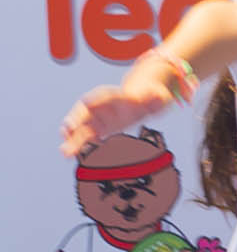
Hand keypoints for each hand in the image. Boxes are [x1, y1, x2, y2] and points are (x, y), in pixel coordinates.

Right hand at [62, 65, 179, 157]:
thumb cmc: (149, 96)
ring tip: (64, 152)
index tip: (86, 103)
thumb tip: (157, 95)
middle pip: (85, 112)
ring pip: (82, 128)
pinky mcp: (98, 129)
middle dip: (75, 120)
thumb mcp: (156, 95)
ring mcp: (97, 117)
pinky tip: (73, 156)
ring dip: (73, 140)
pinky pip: (87, 138)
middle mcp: (100, 105)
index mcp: (114, 95)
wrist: (142, 99)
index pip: (102, 96)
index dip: (95, 100)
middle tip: (66, 130)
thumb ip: (155, 97)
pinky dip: (80, 146)